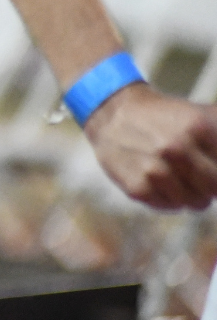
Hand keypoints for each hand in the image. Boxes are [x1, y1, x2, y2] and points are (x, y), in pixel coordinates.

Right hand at [83, 84, 216, 208]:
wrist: (112, 112)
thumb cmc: (166, 117)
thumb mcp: (201, 117)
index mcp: (199, 127)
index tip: (209, 169)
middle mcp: (177, 148)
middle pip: (216, 189)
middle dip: (211, 184)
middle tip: (197, 171)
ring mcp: (156, 170)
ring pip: (196, 203)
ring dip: (191, 193)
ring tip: (175, 173)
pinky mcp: (138, 187)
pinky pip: (170, 207)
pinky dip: (168, 197)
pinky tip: (157, 178)